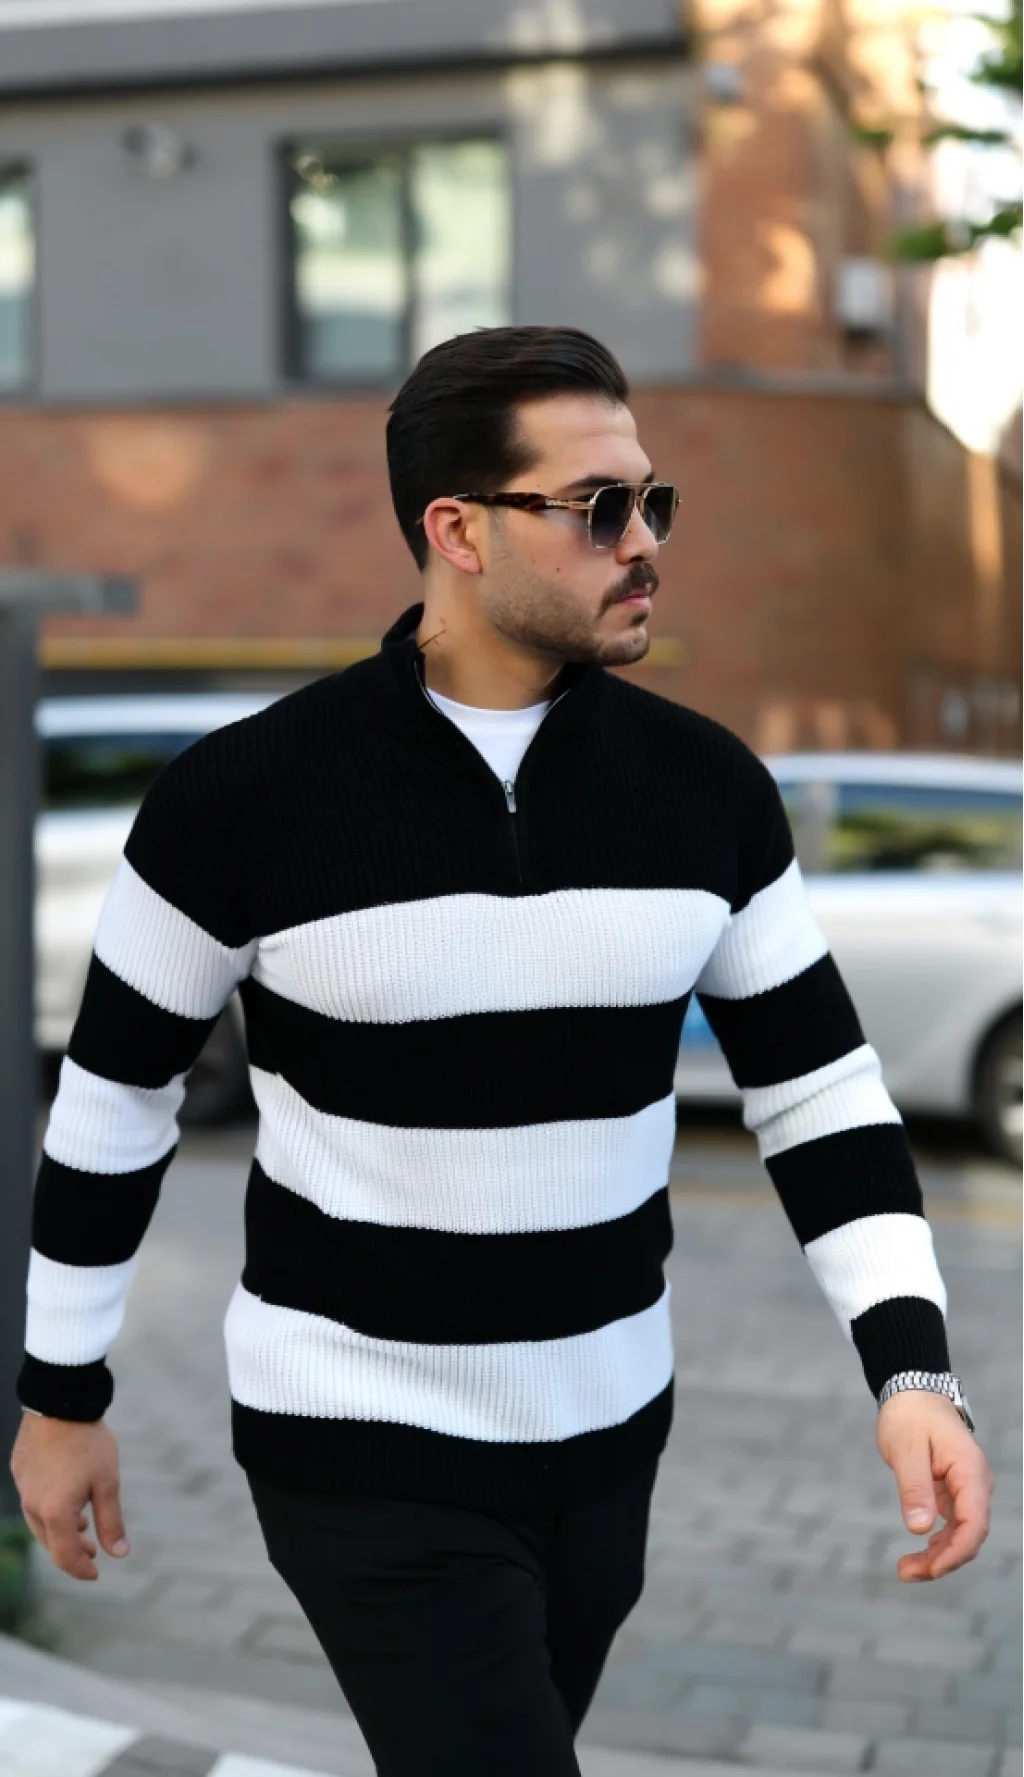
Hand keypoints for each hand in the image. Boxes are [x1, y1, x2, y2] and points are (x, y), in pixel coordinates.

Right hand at [10, 1412, 128, 1581]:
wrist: (60, 1401)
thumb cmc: (88, 1441)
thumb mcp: (108, 1482)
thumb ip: (111, 1521)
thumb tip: (119, 1554)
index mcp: (55, 1512)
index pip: (65, 1556)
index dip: (81, 1570)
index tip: (96, 1572)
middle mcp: (33, 1505)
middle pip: (50, 1543)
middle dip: (72, 1552)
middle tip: (93, 1551)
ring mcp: (23, 1488)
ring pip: (39, 1523)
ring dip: (61, 1531)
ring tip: (82, 1526)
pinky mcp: (20, 1471)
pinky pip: (32, 1501)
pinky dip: (50, 1510)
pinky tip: (66, 1498)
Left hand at [877, 1391, 992, 1582]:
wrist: (912, 1395)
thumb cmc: (909, 1417)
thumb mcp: (906, 1449)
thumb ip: (914, 1487)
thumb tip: (919, 1529)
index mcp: (970, 1471)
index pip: (975, 1522)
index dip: (956, 1552)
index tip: (931, 1569)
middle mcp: (976, 1483)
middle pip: (970, 1534)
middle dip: (943, 1560)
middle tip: (905, 1572)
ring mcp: (968, 1489)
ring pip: (962, 1534)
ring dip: (939, 1556)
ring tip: (906, 1569)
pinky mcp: (956, 1492)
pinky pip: (954, 1525)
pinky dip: (938, 1543)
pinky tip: (919, 1554)